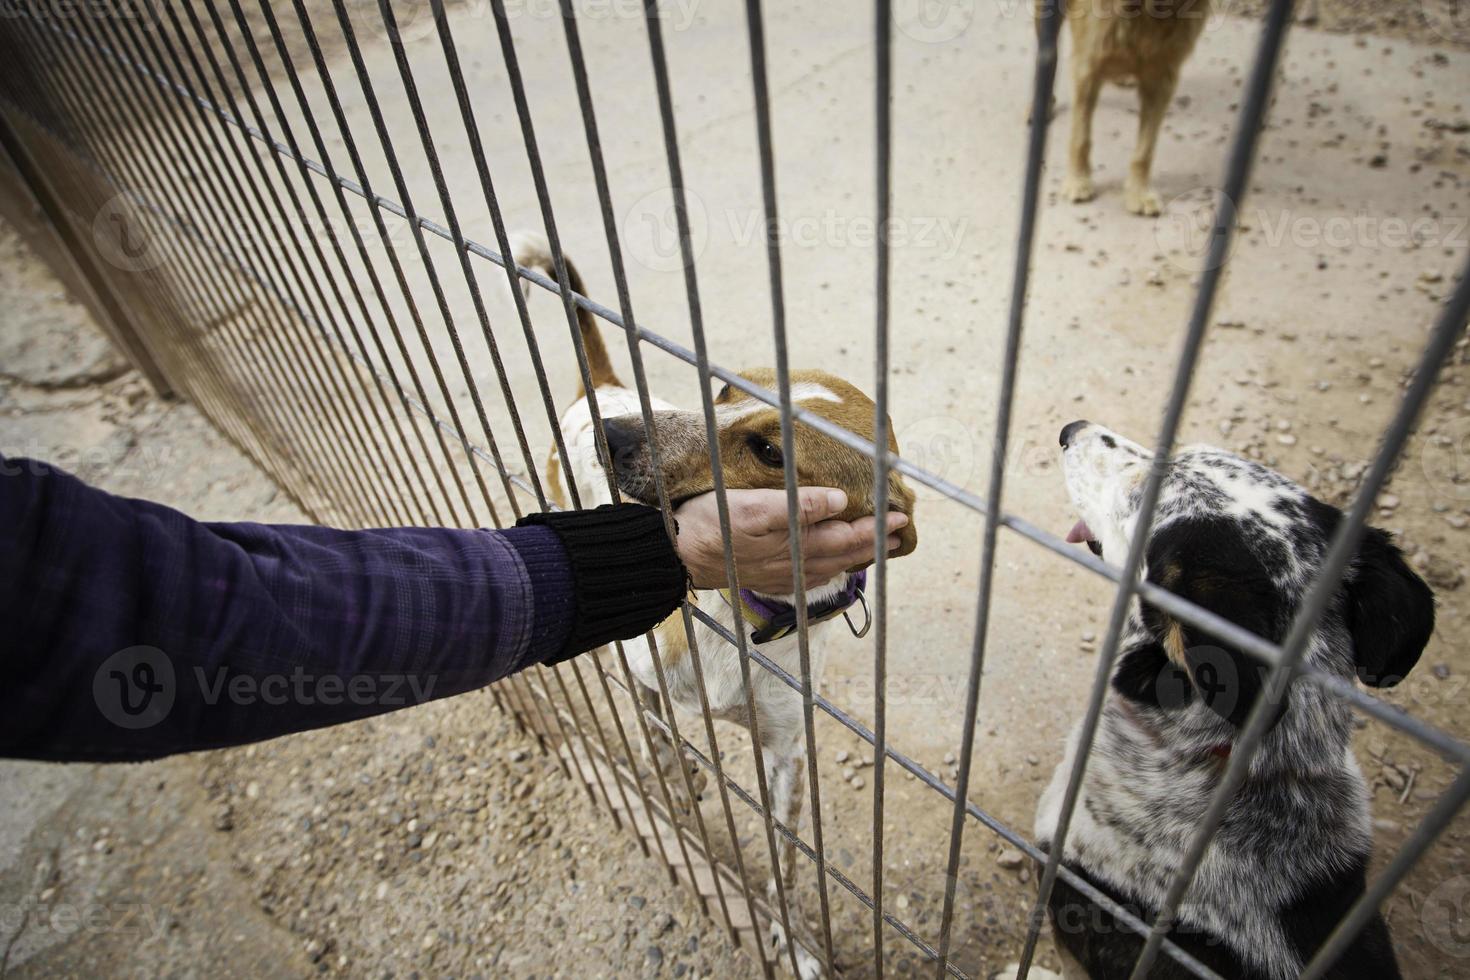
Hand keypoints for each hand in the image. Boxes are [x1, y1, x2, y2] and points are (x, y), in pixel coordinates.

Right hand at [673, 488, 907, 592]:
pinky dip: (829, 566)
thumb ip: (798, 506)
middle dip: (875, 542)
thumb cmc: (711, 522)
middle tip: (900, 532)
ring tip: (875, 547)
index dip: (878, 525)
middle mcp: (796, 565)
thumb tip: (841, 502)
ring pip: (831, 566)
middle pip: (846, 553)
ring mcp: (781, 574)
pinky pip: (810, 576)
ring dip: (856, 555)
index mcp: (798, 544)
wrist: (674, 555)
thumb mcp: (752, 506)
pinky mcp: (766, 577)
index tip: (903, 515)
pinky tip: (829, 564)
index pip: (850, 534)